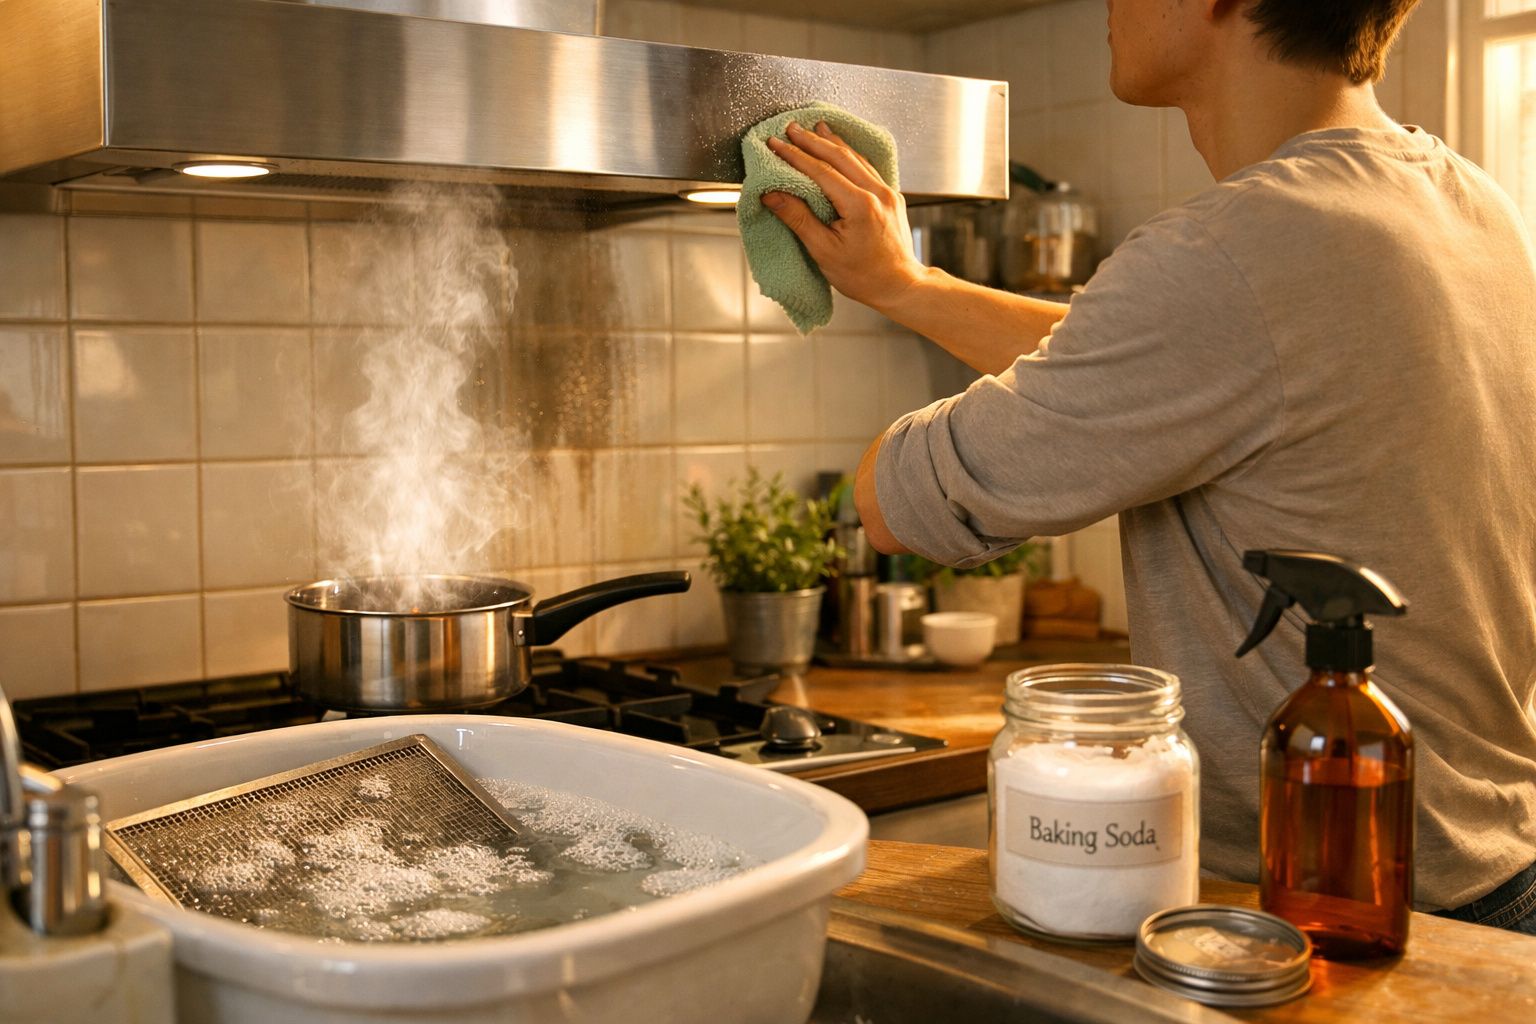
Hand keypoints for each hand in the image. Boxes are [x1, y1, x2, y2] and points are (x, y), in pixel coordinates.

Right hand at [763, 121, 928, 313]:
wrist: (900, 286)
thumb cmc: (864, 276)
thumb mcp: (824, 252)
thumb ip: (798, 218)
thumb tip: (772, 195)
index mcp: (860, 206)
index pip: (821, 172)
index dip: (795, 156)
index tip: (775, 144)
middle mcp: (878, 193)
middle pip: (839, 157)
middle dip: (812, 141)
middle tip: (790, 128)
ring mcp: (888, 192)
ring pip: (856, 158)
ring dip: (832, 142)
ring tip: (814, 129)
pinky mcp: (891, 196)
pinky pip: (867, 168)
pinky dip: (849, 155)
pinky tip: (840, 148)